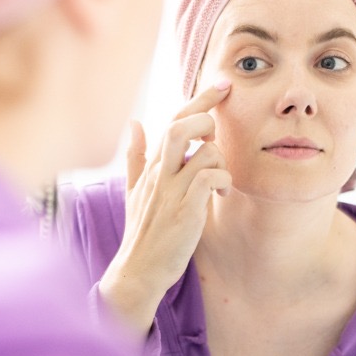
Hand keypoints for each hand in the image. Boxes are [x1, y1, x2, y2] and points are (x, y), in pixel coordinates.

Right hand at [99, 82, 232, 333]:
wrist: (138, 270)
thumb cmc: (141, 232)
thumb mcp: (133, 191)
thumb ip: (135, 157)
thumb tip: (134, 122)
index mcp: (150, 167)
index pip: (172, 121)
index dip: (199, 99)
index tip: (223, 86)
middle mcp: (158, 175)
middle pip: (181, 126)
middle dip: (207, 115)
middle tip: (221, 130)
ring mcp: (170, 192)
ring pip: (201, 150)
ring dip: (220, 157)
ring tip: (221, 178)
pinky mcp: (184, 211)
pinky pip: (208, 177)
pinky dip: (222, 177)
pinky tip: (221, 192)